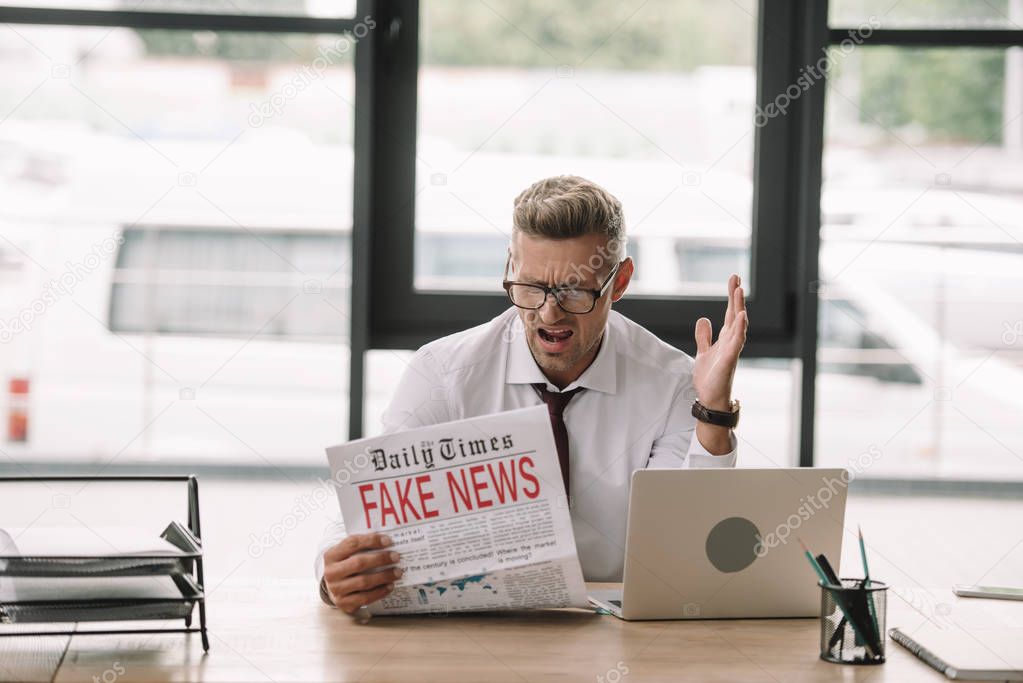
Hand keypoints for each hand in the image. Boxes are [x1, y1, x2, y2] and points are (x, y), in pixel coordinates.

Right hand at [322, 533, 401, 613]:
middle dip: (380, 559)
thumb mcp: (347, 554)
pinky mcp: (344, 603)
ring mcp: (336, 589)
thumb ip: (362, 547)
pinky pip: (365, 598)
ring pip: (364, 582)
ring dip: (384, 576)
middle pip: (359, 563)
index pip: (352, 544)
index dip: (371, 540)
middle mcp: (331, 573)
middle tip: (396, 557)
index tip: (388, 541)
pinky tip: (390, 586)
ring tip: (397, 572)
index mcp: (331, 555)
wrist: (334, 588)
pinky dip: (380, 592)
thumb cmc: (345, 566)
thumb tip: (387, 542)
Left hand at [693, 274, 747, 410]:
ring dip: (739, 308)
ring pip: (738, 325)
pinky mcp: (730, 359)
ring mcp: (732, 349)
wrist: (710, 398)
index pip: (730, 313)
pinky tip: (741, 316)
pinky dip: (739, 328)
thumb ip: (704, 336)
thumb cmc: (710, 377)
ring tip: (739, 291)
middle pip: (735, 314)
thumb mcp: (703, 352)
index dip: (732, 297)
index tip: (734, 280)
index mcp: (725, 338)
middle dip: (736, 296)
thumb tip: (704, 319)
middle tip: (736, 278)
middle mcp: (731, 341)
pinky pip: (736, 341)